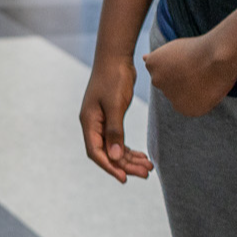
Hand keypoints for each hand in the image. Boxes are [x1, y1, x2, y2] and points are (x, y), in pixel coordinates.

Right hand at [79, 55, 153, 181]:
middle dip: (125, 165)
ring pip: (114, 148)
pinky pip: (118, 140)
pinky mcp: (111, 118)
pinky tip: (142, 155)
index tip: (124, 178)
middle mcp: (93, 124)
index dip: (109, 167)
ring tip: (148, 167)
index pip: (95, 152)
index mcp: (89, 122)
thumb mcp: (115, 105)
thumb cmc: (113, 78)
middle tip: (145, 173)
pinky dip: (129, 149)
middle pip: (107, 153)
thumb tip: (113, 157)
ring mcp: (102, 121)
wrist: (116, 58)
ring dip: (130, 158)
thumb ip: (115, 131)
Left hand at [144, 33, 236, 116]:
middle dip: (181, 82)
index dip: (179, 69)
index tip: (189, 62)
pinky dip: (199, 103)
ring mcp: (169, 96)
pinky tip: (206, 91)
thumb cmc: (199, 49)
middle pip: (170, 86)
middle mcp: (156, 81)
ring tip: (203, 80)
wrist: (217, 57)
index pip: (162, 73)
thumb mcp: (173, 48)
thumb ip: (159, 58)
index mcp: (152, 65)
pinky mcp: (185, 109)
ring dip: (190, 93)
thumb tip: (144, 58)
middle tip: (198, 72)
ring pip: (180, 98)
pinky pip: (192, 108)